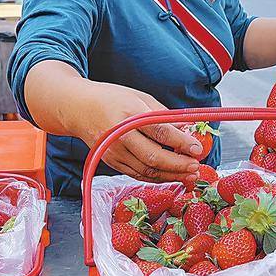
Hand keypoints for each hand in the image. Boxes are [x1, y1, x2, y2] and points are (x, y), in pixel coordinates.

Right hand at [78, 83, 202, 182]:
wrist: (78, 108)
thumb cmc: (112, 99)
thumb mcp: (140, 97)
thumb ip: (164, 115)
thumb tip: (188, 129)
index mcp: (130, 114)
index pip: (160, 131)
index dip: (181, 142)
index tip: (197, 148)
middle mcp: (120, 136)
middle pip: (153, 157)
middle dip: (178, 165)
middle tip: (197, 167)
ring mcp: (114, 152)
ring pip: (146, 170)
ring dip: (171, 176)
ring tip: (190, 176)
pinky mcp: (112, 162)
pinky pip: (137, 174)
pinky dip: (156, 177)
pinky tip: (172, 176)